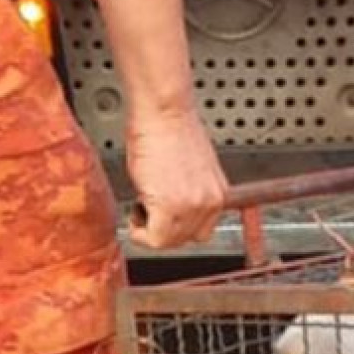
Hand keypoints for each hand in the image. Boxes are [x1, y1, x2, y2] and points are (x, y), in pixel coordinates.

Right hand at [126, 105, 228, 252]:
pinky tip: (135, 211)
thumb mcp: (190, 170)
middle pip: (184, 240)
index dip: (175, 227)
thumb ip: (187, 195)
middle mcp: (210, 203)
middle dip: (161, 229)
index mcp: (217, 194)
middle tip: (146, 211)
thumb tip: (172, 209)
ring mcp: (193, 206)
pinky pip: (155, 238)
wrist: (163, 112)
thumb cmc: (169, 129)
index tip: (159, 216)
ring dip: (150, 229)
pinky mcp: (171, 207)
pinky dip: (140, 232)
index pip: (199, 231)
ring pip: (169, 241)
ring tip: (142, 203)